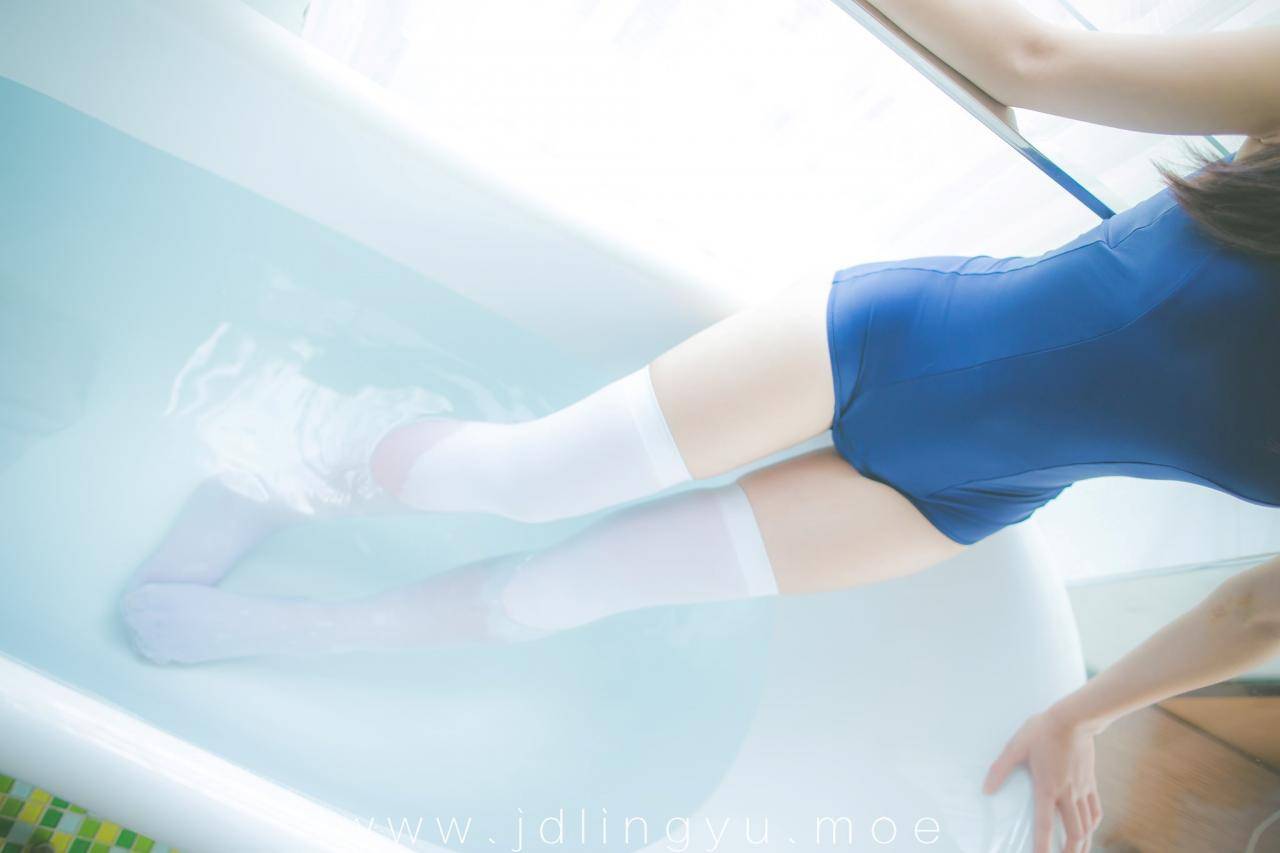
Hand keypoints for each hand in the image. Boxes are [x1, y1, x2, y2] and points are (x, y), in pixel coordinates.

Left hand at [984, 709, 1102, 852]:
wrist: (1074, 719)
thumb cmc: (1041, 731)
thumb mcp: (1015, 747)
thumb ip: (1000, 769)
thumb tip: (986, 790)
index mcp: (1047, 787)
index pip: (1046, 824)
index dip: (1043, 845)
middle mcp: (1068, 793)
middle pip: (1074, 832)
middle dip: (1069, 852)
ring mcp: (1082, 789)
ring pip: (1087, 825)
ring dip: (1083, 844)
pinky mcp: (1091, 783)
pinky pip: (1095, 810)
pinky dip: (1093, 825)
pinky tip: (1089, 831)